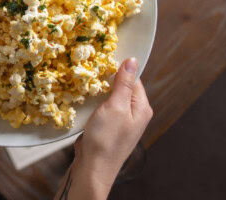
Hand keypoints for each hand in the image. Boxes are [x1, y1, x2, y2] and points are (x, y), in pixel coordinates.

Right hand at [54, 58, 152, 198]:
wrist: (93, 167)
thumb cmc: (106, 138)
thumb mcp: (115, 106)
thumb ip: (123, 83)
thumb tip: (132, 60)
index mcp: (141, 107)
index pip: (133, 79)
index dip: (119, 68)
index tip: (102, 58)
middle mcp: (134, 113)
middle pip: (121, 87)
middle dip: (106, 78)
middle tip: (89, 68)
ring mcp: (120, 120)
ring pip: (110, 96)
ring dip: (98, 90)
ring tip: (84, 80)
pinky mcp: (107, 126)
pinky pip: (102, 107)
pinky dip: (94, 101)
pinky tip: (84, 97)